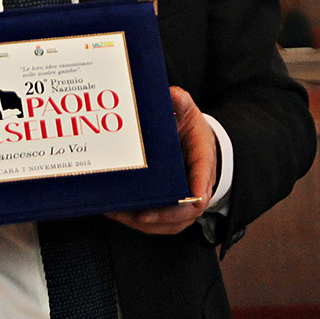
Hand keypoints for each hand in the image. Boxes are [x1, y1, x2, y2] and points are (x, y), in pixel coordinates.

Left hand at [106, 86, 215, 235]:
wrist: (196, 147)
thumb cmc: (190, 131)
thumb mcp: (189, 112)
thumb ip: (182, 102)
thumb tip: (172, 94)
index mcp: (204, 162)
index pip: (204, 179)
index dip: (197, 189)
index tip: (191, 197)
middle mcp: (198, 189)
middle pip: (184, 212)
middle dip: (160, 213)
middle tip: (137, 211)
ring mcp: (185, 206)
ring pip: (167, 223)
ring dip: (141, 221)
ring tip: (116, 212)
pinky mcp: (171, 215)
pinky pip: (156, 225)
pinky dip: (135, 222)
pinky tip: (115, 213)